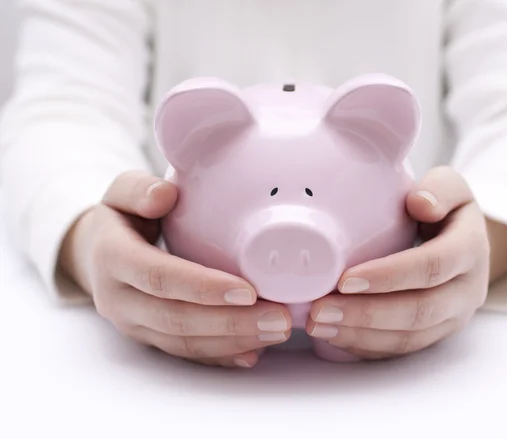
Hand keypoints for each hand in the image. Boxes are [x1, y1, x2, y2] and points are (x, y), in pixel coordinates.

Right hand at [59, 171, 291, 367]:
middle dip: (231, 323)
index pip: (159, 278)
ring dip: (233, 342)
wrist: (96, 253)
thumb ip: (139, 190)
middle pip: (176, 319)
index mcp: (112, 258)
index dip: (202, 287)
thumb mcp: (122, 192)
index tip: (248, 291)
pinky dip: (220, 356)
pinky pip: (185, 354)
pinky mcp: (149, 339)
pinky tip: (254, 352)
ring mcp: (133, 324)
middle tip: (278, 319)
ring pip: (183, 343)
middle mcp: (118, 299)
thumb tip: (164, 195)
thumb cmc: (122, 216)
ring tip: (277, 332)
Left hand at [306, 166, 489, 359]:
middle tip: (321, 310)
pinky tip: (334, 335)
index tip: (345, 280)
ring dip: (360, 335)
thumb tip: (420, 203)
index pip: (433, 267)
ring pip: (409, 338)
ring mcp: (454, 317)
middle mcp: (468, 289)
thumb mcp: (449, 186)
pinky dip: (365, 346)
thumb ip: (439, 188)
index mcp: (471, 248)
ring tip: (319, 325)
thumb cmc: (445, 208)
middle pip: (419, 311)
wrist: (464, 241)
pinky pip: (401, 350)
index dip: (390, 276)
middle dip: (366, 314)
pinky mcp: (436, 334)